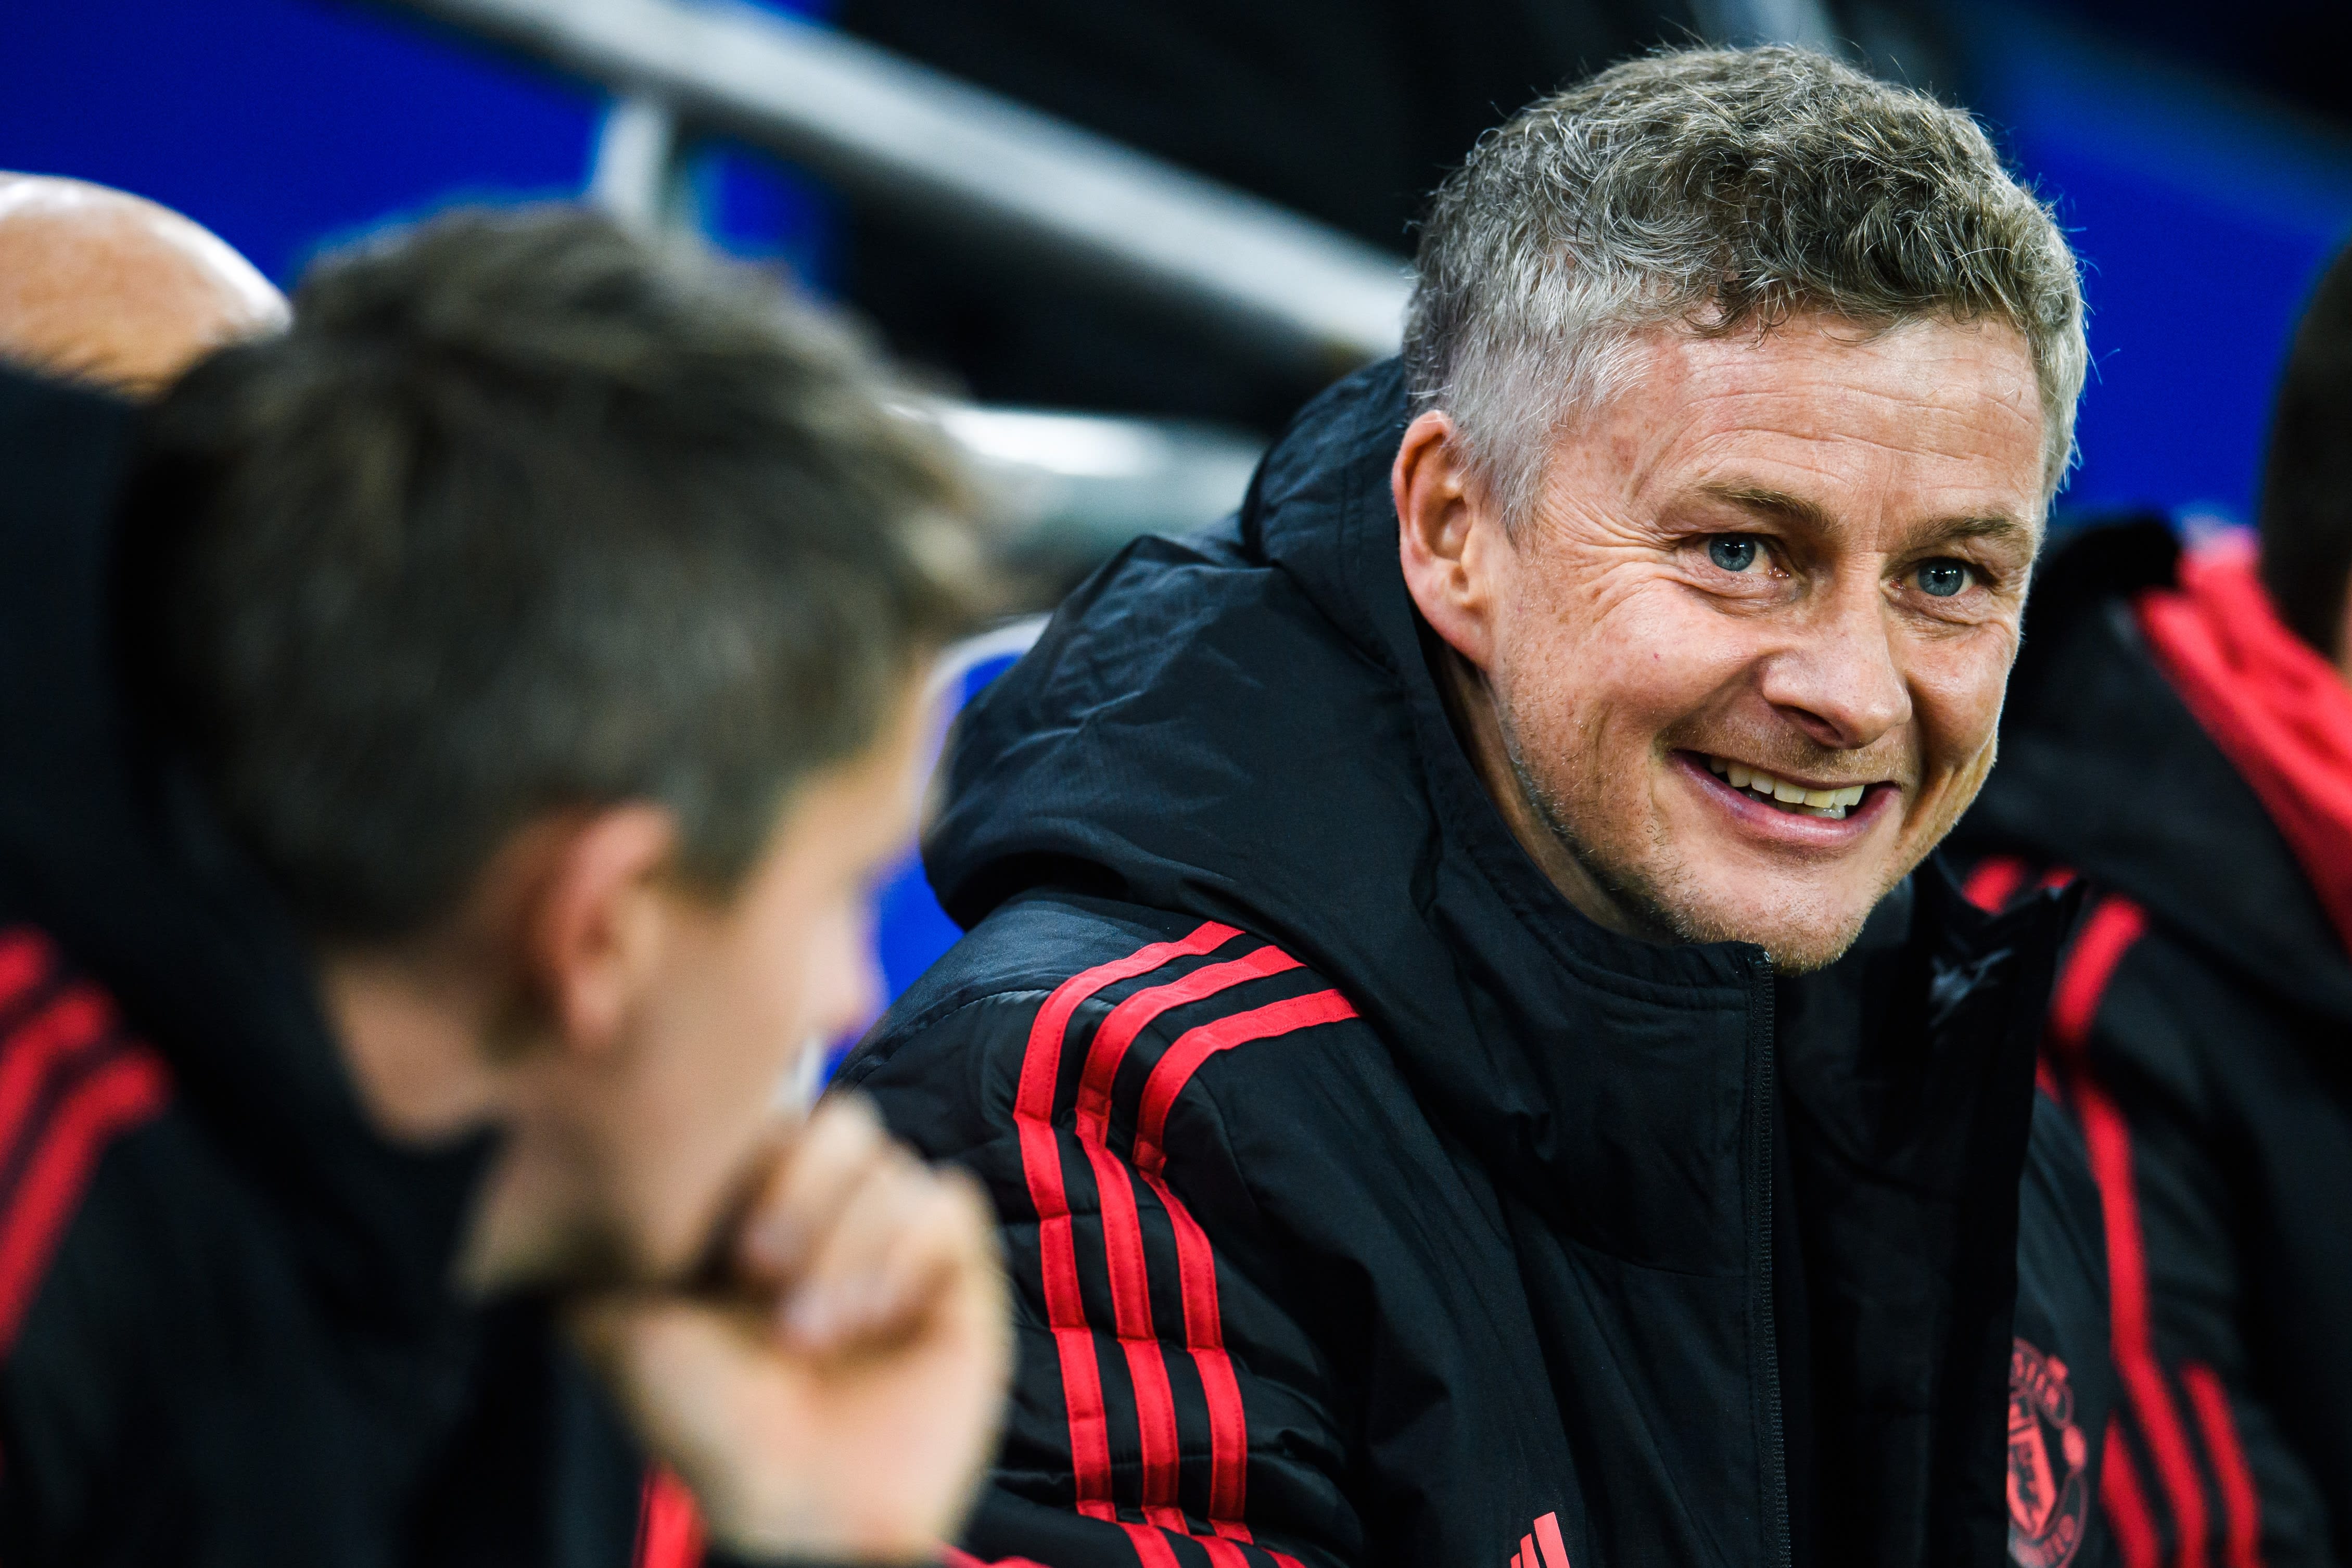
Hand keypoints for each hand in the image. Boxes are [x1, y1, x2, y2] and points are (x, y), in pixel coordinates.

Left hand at [571, 1094, 1011, 1562]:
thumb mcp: (620, 1323)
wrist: (797, 1513)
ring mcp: (899, 1238)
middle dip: (798, 1191)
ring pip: (895, 1165)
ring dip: (845, 1244)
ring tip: (807, 1333)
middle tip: (756, 1270)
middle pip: (843, 1121)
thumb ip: (602, 1238)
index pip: (772, 1113)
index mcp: (758, 1204)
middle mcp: (834, 1210)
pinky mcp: (958, 1272)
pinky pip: (949, 1205)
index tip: (713, 1238)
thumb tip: (573, 1162)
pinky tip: (872, 1321)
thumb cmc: (708, 1424)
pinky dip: (902, 1255)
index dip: (746, 1154)